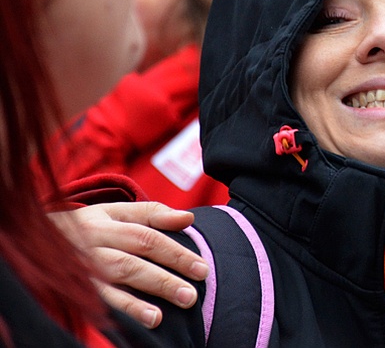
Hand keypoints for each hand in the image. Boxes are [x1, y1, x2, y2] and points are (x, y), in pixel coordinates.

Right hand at [53, 202, 208, 327]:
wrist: (35, 239)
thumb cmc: (88, 226)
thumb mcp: (114, 211)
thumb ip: (152, 213)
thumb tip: (188, 217)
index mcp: (107, 219)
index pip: (146, 232)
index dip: (175, 250)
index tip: (201, 268)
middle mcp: (94, 241)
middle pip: (135, 256)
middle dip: (166, 275)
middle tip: (193, 292)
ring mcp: (81, 265)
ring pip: (117, 277)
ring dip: (141, 297)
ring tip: (167, 311)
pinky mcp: (72, 287)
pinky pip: (96, 299)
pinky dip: (119, 309)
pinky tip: (139, 320)